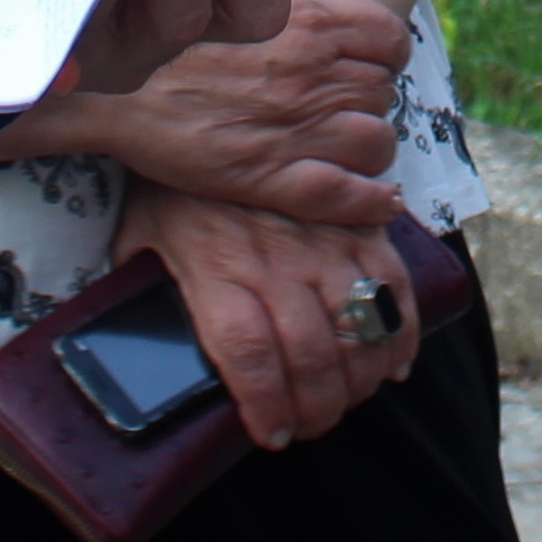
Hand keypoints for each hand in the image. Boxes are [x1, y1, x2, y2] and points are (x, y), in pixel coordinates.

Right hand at [65, 0, 413, 220]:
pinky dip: (370, 200)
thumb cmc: (169, 17)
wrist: (108, 82)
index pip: (389, 37)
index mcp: (310, 17)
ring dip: (369, 144)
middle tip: (345, 100)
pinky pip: (345, 196)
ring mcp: (292, 129)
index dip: (385, 51)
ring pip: (375, 142)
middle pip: (382, 90)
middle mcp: (310, 73)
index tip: (369, 58)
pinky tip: (374, 197)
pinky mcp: (266, 178)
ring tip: (348, 142)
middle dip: (370, 96)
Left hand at [118, 184, 419, 448]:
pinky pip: (393, 282)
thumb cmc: (172, 185)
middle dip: (320, 408)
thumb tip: (142, 358)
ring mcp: (322, 238)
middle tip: (313, 425)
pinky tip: (392, 362)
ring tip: (348, 397)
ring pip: (359, 326)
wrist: (213, 106)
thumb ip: (146, 297)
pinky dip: (401, 330)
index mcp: (216, 270)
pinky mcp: (356, 219)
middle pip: (313, 353)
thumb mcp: (140, 240)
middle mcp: (273, 260)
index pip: (249, 354)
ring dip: (362, 378)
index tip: (273, 435)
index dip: (268, 405)